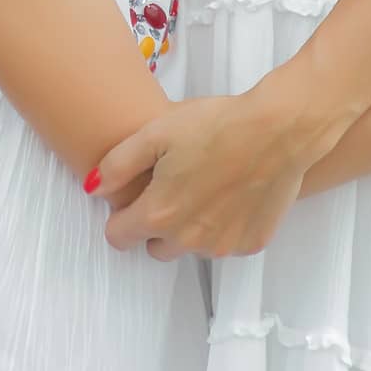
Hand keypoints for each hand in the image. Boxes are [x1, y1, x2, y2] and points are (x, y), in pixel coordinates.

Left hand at [94, 84, 311, 261]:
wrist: (278, 129)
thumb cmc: (217, 124)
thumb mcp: (156, 132)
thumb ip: (117, 165)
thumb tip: (93, 188)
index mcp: (160, 214)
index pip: (118, 236)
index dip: (120, 213)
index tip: (135, 191)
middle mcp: (188, 240)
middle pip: (154, 245)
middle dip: (156, 221)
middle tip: (173, 182)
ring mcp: (221, 246)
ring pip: (190, 246)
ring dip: (190, 224)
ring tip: (206, 181)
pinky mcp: (250, 243)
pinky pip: (224, 242)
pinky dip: (223, 224)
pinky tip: (232, 190)